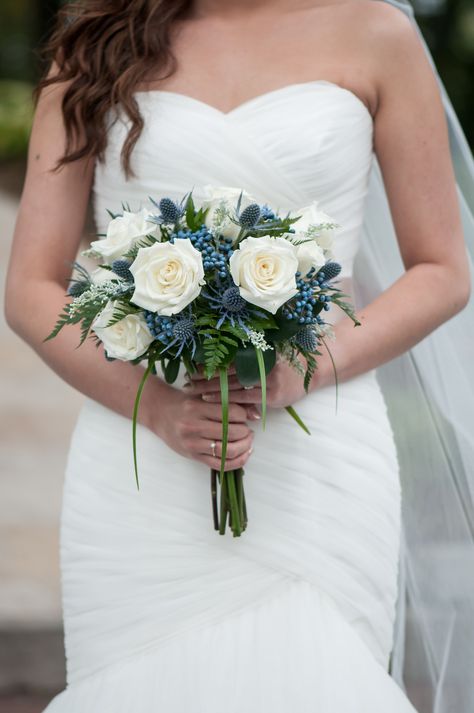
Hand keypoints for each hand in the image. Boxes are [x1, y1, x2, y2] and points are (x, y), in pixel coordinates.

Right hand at [150, 387, 253, 470]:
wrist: (160, 413)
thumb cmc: (184, 403)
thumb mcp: (203, 396)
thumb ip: (227, 403)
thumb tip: (256, 414)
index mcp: (196, 408)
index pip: (230, 413)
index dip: (243, 415)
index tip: (244, 416)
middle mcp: (193, 427)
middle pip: (231, 433)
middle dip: (245, 432)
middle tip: (248, 430)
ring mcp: (192, 444)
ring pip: (227, 450)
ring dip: (244, 447)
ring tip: (247, 441)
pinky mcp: (193, 456)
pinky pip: (220, 464)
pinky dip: (237, 462)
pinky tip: (244, 454)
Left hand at [187, 359, 308, 408]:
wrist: (313, 371)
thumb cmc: (285, 363)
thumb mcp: (267, 355)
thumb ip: (248, 358)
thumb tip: (221, 359)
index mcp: (257, 351)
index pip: (228, 357)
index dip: (210, 362)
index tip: (192, 366)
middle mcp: (261, 363)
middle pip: (226, 370)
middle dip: (205, 376)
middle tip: (187, 380)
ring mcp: (267, 379)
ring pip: (232, 385)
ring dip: (211, 388)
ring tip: (193, 391)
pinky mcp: (271, 395)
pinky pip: (245, 398)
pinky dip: (227, 400)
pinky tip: (212, 401)